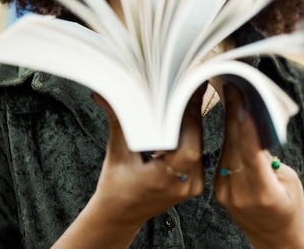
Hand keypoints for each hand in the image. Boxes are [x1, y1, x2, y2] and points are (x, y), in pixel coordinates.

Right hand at [91, 86, 205, 226]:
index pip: (188, 147)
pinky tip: (187, 118)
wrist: (121, 214)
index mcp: (163, 180)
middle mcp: (183, 186)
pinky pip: (198, 154)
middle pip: (197, 142)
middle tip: (188, 88)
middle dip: (192, 115)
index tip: (186, 93)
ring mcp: (192, 186)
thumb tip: (103, 96)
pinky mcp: (195, 183)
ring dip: (194, 124)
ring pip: (200, 146)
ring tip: (188, 99)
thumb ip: (118, 123)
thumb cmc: (115, 186)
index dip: (190, 119)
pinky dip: (193, 136)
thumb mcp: (116, 154)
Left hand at [214, 86, 303, 248]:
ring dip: (230, 123)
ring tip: (233, 97)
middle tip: (235, 88)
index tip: (243, 103)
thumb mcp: (290, 180)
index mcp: (263, 192)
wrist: (274, 237)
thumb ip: (270, 158)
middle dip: (235, 116)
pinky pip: (223, 158)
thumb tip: (255, 130)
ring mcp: (226, 193)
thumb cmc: (290, 206)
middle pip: (234, 147)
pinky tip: (232, 120)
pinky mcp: (219, 190)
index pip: (251, 154)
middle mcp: (240, 193)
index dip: (246, 127)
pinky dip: (229, 138)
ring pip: (226, 149)